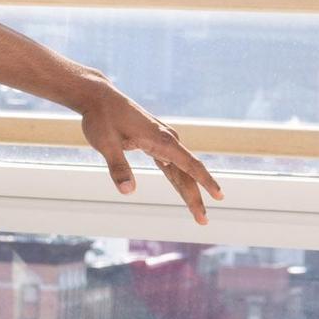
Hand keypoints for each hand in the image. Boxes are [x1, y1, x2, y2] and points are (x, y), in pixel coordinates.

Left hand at [74, 78, 219, 224]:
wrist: (99, 97)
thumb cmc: (102, 118)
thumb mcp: (105, 144)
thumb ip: (118, 167)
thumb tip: (128, 191)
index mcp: (162, 140)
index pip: (191, 165)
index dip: (206, 182)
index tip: (219, 197)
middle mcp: (168, 140)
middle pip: (188, 173)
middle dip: (196, 197)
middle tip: (203, 221)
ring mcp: (163, 140)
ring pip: (180, 170)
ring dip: (189, 190)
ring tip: (197, 212)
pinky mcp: (155, 142)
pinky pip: (171, 164)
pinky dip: (178, 178)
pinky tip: (182, 189)